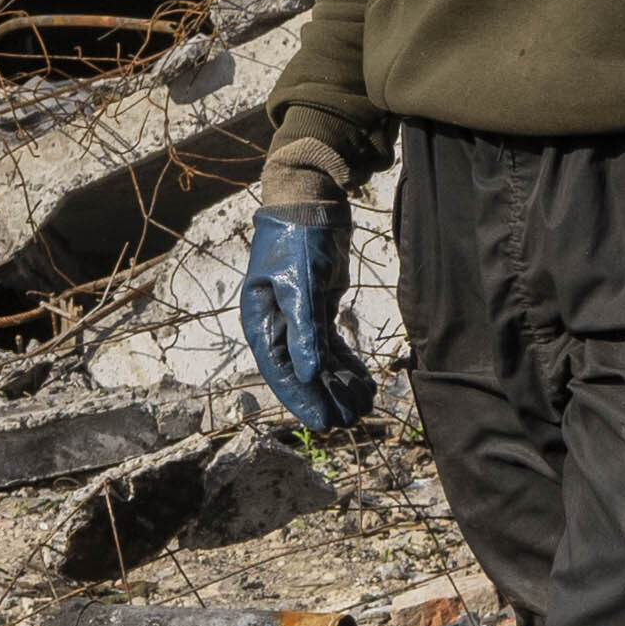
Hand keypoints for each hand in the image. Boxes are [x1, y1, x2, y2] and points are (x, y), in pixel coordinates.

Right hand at [239, 202, 366, 433]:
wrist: (310, 202)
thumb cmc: (298, 239)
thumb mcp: (301, 284)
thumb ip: (304, 329)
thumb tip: (308, 373)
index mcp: (260, 320)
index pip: (280, 370)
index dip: (303, 399)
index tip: (325, 423)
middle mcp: (276, 324)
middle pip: (301, 371)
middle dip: (326, 396)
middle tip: (352, 421)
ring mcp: (298, 318)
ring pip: (319, 362)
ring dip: (340, 384)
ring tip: (364, 406)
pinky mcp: (318, 309)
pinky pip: (331, 346)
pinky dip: (346, 364)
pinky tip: (363, 382)